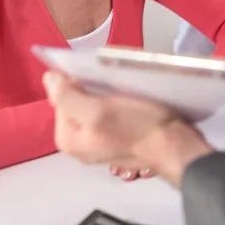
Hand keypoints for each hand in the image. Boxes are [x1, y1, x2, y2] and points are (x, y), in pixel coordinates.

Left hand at [42, 72, 213, 185]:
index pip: (62, 95)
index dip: (80, 82)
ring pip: (95, 104)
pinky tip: (133, 101)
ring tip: (128, 91)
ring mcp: (97, 142)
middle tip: (118, 85)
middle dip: (94, 88)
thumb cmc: (139, 127)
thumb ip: (68, 97)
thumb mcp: (99, 111)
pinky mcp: (116, 138)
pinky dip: (118, 102)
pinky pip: (109, 112)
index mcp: (67, 138)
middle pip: (78, 100)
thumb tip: (48, 78)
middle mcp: (78, 143)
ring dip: (108, 92)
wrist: (176, 146)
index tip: (103, 79)